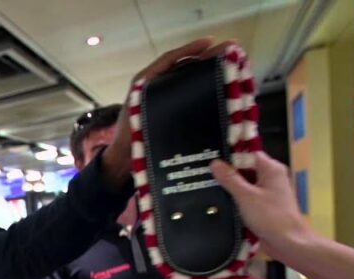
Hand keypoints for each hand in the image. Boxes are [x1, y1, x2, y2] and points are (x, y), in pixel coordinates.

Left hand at [102, 38, 233, 188]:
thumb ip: (153, 100)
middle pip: (182, 66)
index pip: (169, 60)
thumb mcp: (139, 115)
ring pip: (187, 78)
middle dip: (205, 57)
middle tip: (229, 49)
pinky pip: (186, 93)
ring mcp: (162, 98)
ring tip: (229, 65)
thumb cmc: (129, 139)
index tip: (210, 43)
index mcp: (144, 83)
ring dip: (206, 71)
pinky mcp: (168, 110)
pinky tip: (219, 88)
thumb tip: (179, 86)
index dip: (189, 49)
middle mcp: (154, 87)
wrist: (124, 160)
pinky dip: (201, 88)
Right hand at [210, 151, 314, 260]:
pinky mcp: (263, 206)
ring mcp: (268, 193)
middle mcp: (271, 178)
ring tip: (206, 188)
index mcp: (271, 169)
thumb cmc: (270, 216)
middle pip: (245, 169)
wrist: (288, 243)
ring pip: (245, 184)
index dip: (230, 157)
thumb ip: (229, 178)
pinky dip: (235, 199)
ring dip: (230, 188)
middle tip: (204, 175)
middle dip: (227, 173)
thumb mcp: (246, 196)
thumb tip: (214, 163)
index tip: (210, 161)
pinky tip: (219, 203)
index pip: (248, 155)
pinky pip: (246, 198)